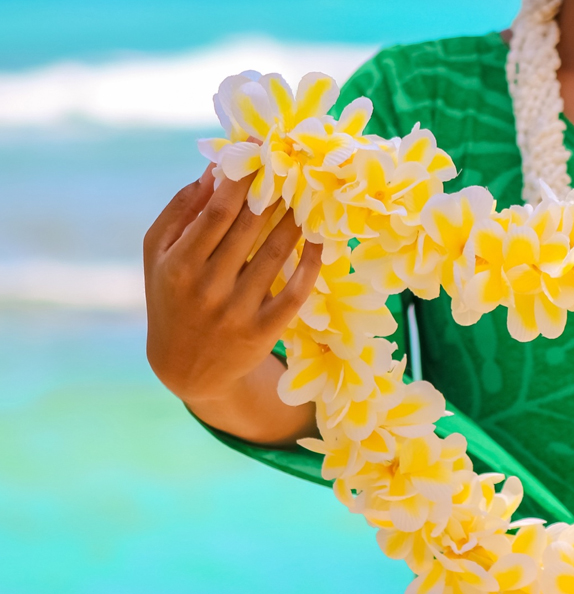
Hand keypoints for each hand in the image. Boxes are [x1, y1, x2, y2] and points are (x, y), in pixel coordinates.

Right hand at [143, 165, 322, 407]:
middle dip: (274, 192)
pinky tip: (322, 237)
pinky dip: (312, 261)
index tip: (261, 154)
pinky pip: (296, 290)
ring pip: (277, 254)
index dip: (242, 180)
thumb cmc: (171, 296)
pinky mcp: (264, 331)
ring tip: (309, 194)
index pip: (217, 212)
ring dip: (296, 219)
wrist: (185, 367)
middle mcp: (208, 287)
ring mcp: (237, 311)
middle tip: (293, 166)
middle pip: (250, 228)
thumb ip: (181, 210)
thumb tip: (213, 168)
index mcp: (179, 264)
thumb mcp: (158, 254)